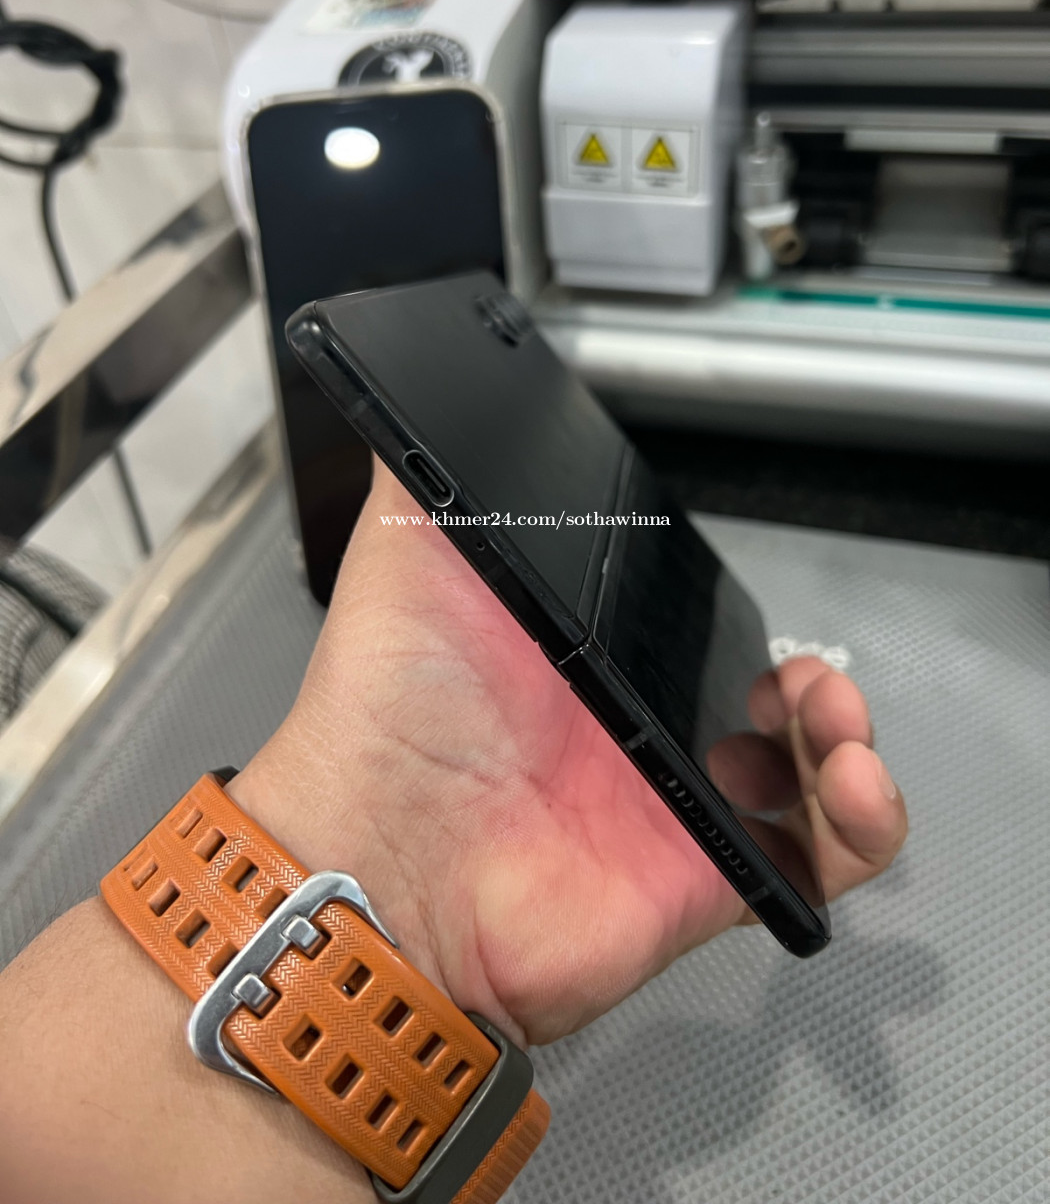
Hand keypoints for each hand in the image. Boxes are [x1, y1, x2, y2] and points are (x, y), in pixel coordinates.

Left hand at [234, 464, 906, 1047]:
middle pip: (765, 702)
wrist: (383, 849)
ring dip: (844, 733)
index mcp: (585, 659)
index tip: (734, 587)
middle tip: (801, 670)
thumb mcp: (409, 550)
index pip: (689, 627)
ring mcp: (672, 806)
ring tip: (827, 715)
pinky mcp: (704, 875)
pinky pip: (817, 860)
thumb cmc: (385, 704)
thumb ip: (428, 471)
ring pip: (808, 772)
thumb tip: (423, 385)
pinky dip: (864, 822)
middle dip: (812, 676)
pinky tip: (850, 780)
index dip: (731, 607)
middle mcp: (633, 732)